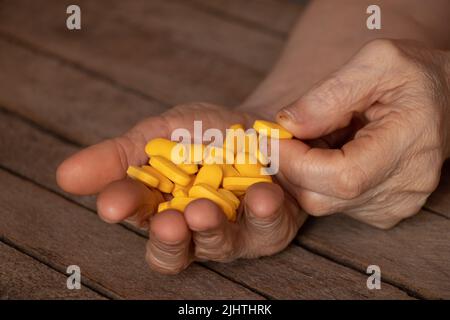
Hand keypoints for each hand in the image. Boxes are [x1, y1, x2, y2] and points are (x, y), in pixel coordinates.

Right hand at [57, 103, 306, 273]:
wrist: (257, 125)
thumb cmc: (203, 134)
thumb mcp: (158, 136)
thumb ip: (118, 158)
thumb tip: (64, 175)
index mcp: (160, 208)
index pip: (136, 215)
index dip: (125, 210)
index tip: (114, 202)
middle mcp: (193, 229)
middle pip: (175, 248)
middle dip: (169, 238)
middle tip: (166, 222)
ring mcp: (233, 232)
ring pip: (220, 245)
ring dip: (212, 230)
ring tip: (206, 210)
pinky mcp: (269, 228)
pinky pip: (267, 227)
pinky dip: (262, 213)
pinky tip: (261, 194)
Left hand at [276, 39, 449, 228]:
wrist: (446, 99)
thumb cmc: (413, 76)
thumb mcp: (376, 63)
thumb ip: (328, 94)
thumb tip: (285, 123)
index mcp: (408, 147)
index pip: (340, 177)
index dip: (294, 160)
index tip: (271, 135)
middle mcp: (403, 189)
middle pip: (322, 197)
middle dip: (290, 165)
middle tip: (282, 134)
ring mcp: (393, 205)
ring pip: (321, 203)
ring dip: (302, 171)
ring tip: (317, 136)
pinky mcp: (382, 211)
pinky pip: (332, 203)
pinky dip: (316, 179)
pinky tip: (330, 153)